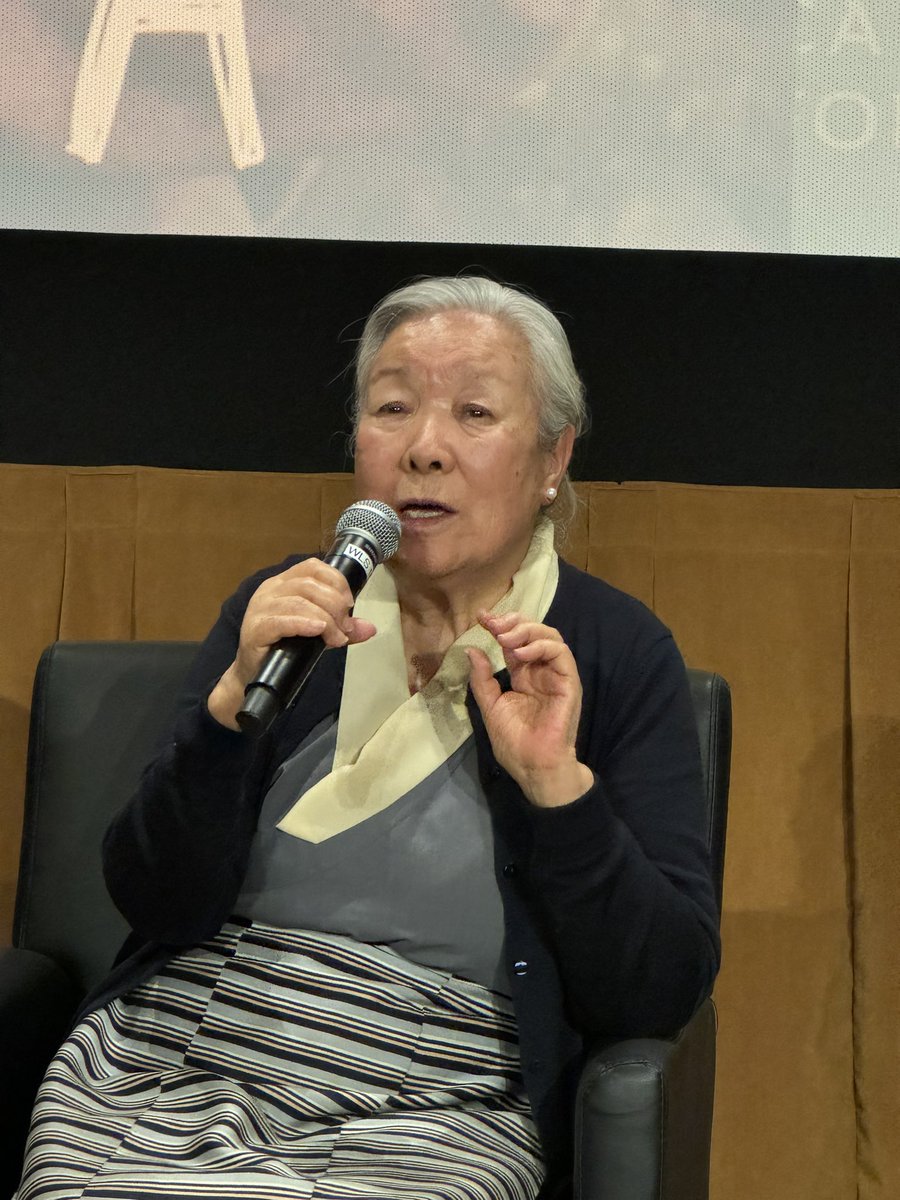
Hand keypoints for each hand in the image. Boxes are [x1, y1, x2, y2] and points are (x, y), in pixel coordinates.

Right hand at [208, 559, 376, 729]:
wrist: (254, 674)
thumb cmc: (284, 648)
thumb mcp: (319, 634)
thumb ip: (343, 628)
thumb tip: (370, 628)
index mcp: (284, 583)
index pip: (312, 566)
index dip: (336, 581)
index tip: (350, 604)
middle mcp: (270, 590)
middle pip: (308, 584)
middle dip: (334, 605)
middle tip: (345, 628)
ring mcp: (260, 608)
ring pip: (298, 602)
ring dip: (326, 619)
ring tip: (336, 638)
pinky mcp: (255, 629)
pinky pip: (281, 620)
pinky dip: (304, 624)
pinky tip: (318, 631)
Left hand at [466, 611, 593, 807]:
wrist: (534, 766)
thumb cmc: (514, 742)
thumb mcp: (490, 706)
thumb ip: (482, 679)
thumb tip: (471, 650)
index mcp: (523, 675)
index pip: (514, 641)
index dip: (499, 625)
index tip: (480, 617)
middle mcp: (541, 671)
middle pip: (533, 632)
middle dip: (513, 621)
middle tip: (493, 623)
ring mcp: (556, 675)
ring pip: (550, 637)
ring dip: (527, 630)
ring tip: (505, 637)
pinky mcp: (569, 682)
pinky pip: (561, 654)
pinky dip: (542, 647)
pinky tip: (522, 652)